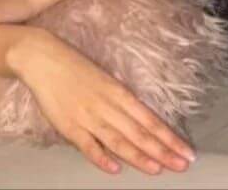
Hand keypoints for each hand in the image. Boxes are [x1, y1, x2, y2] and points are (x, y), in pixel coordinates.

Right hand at [9, 30, 195, 175]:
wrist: (42, 57)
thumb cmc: (74, 65)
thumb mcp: (103, 78)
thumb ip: (119, 100)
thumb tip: (139, 120)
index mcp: (117, 91)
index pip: (149, 119)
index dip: (168, 136)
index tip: (186, 150)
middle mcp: (106, 105)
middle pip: (139, 132)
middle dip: (162, 151)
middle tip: (182, 165)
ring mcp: (87, 116)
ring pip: (118, 140)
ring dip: (139, 156)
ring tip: (158, 169)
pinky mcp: (68, 125)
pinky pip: (88, 145)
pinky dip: (101, 158)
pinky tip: (115, 169)